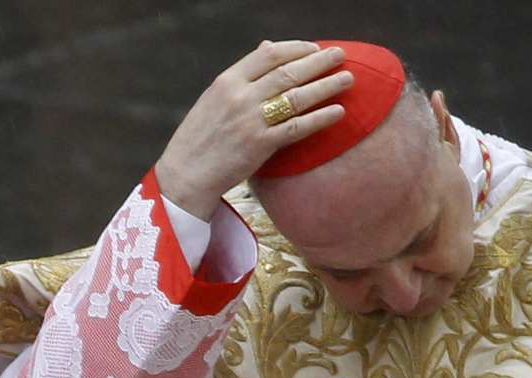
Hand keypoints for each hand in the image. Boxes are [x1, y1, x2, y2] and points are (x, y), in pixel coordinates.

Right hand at [154, 40, 355, 217]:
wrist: (184, 176)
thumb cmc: (199, 137)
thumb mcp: (213, 98)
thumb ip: (243, 75)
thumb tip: (267, 47)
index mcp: (227, 81)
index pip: (269, 54)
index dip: (297, 48)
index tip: (314, 48)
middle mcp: (240, 97)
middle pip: (289, 71)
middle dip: (319, 61)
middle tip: (341, 55)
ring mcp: (251, 121)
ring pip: (298, 96)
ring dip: (327, 85)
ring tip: (348, 79)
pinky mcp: (260, 146)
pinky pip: (297, 128)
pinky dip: (320, 118)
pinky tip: (338, 112)